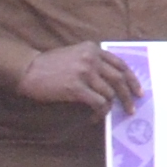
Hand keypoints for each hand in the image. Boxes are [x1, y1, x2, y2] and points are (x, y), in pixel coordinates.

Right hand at [17, 40, 146, 112]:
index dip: (133, 79)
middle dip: (128, 96)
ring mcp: (84, 72)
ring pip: (109, 93)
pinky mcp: (76, 87)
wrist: (28, 69)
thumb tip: (115, 81)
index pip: (121, 64)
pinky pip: (98, 103)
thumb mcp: (75, 54)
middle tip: (131, 108)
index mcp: (93, 49)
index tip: (138, 91)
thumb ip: (94, 61)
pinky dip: (100, 113)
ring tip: (106, 114)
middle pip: (119, 79)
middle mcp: (91, 58)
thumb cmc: (50, 65)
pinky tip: (95, 117)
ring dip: (111, 107)